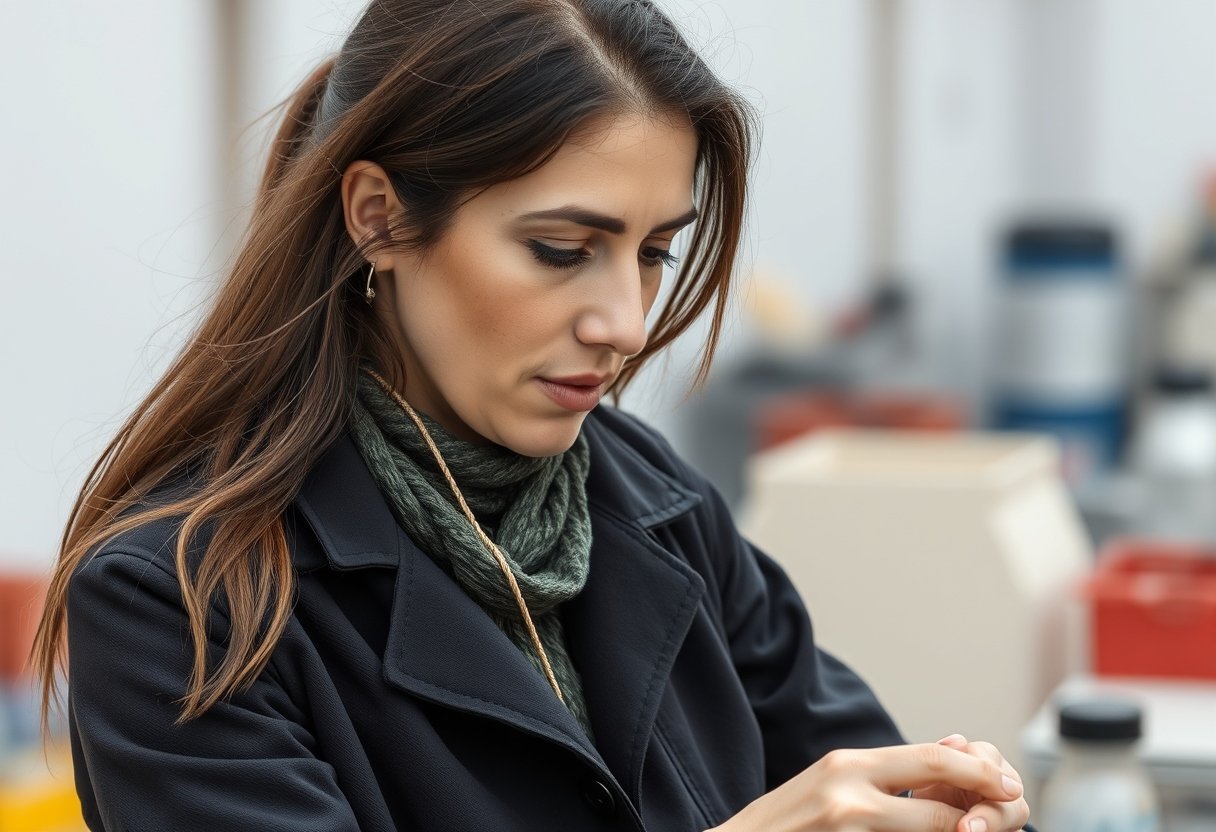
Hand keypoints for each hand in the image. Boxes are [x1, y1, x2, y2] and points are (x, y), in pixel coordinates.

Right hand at [712, 740, 1026, 831]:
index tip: (1009, 784)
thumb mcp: (830, 783)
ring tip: (971, 828)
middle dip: (989, 809)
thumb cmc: (782, 826)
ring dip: (960, 831)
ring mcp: (848, 826)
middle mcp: (850, 790)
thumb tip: (957, 741)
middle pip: (946, 795)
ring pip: (936, 831)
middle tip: (1010, 814)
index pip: (936, 757)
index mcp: (848, 764)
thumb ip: (888, 771)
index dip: (982, 771)